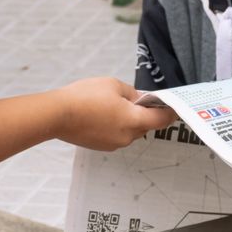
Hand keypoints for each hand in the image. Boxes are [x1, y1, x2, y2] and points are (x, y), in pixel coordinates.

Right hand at [56, 77, 178, 150]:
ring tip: (112, 104)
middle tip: (136, 98)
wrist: (58, 115)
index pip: (162, 119)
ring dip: (128, 119)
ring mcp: (113, 144)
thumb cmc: (84, 97)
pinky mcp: (101, 146)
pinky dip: (115, 125)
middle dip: (144, 113)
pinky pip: (116, 135)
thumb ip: (132, 93)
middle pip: (145, 126)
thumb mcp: (113, 85)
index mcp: (134, 121)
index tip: (173, 106)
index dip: (170, 111)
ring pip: (130, 131)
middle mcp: (127, 137)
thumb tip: (139, 99)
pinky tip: (102, 113)